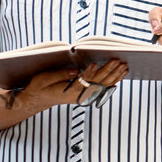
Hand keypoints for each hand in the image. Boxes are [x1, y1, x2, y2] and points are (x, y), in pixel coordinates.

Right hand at [1, 62, 127, 113]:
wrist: (38, 100)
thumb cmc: (39, 86)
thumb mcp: (44, 79)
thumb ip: (60, 75)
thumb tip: (76, 71)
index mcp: (68, 92)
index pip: (82, 82)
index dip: (89, 73)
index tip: (95, 64)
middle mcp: (79, 95)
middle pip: (97, 83)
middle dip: (108, 71)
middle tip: (118, 61)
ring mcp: (84, 96)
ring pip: (103, 86)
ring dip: (114, 76)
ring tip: (124, 66)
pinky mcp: (86, 94)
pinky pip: (102, 88)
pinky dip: (112, 81)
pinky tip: (120, 74)